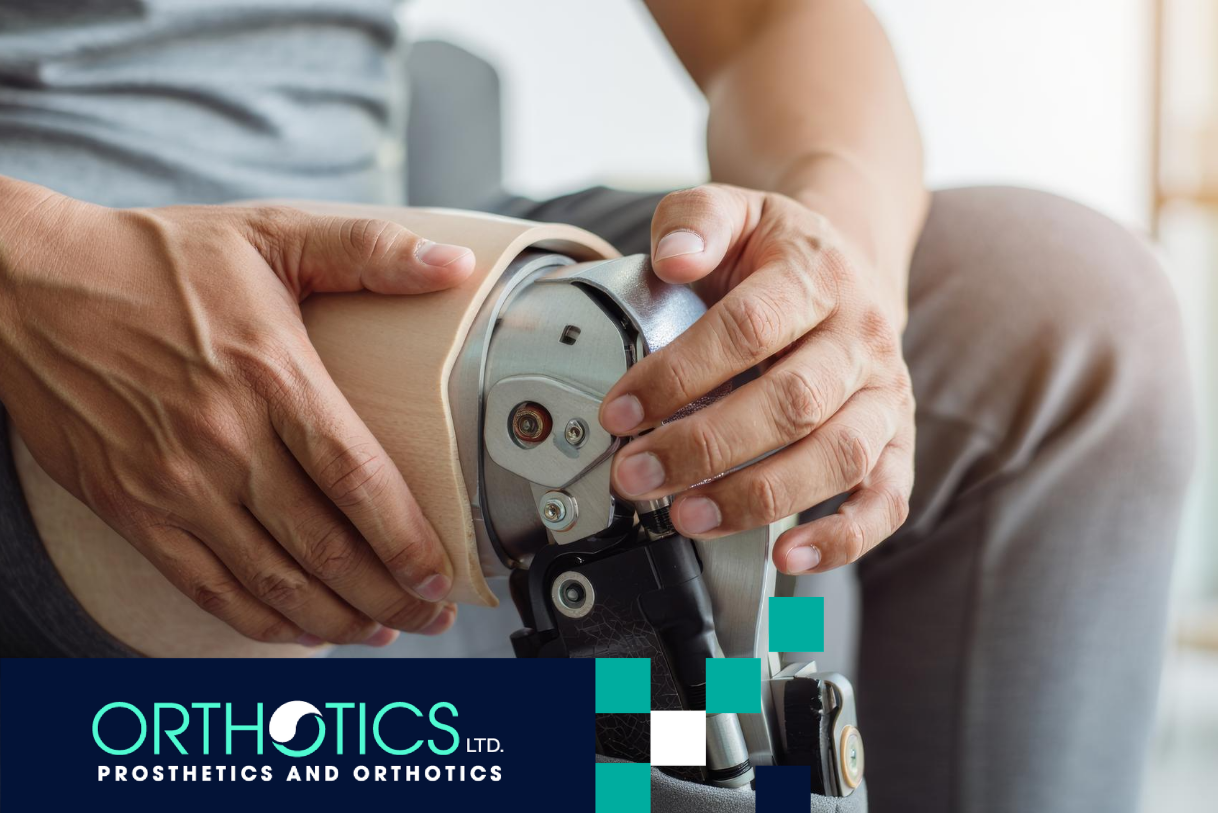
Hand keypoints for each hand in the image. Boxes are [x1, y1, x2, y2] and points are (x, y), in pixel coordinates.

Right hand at [0, 181, 475, 645]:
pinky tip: (297, 629)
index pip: (354, 477)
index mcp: (270, 375)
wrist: (24, 285)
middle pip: (323, 545)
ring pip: (270, 579)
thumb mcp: (269, 234)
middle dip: (387, 594)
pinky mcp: (131, 509)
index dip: (405, 539)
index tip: (440, 575)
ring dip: (334, 619)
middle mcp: (224, 440)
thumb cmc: (153, 259)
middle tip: (429, 617)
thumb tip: (456, 264)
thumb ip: (369, 250)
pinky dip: (257, 620)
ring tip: (380, 631)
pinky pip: (204, 586)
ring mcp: (173, 483)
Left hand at [599, 184, 914, 573]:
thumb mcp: (734, 211)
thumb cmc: (776, 251)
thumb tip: (671, 255)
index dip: (679, 373)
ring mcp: (884, 394)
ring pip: (838, 456)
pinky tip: (787, 555)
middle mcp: (861, 338)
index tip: (620, 410)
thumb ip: (694, 219)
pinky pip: (886, 499)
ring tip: (687, 517)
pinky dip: (842, 536)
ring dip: (758, 497)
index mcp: (817, 277)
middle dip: (704, 447)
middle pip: (791, 402)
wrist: (847, 260)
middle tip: (637, 475)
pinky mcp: (896, 442)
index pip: (748, 328)